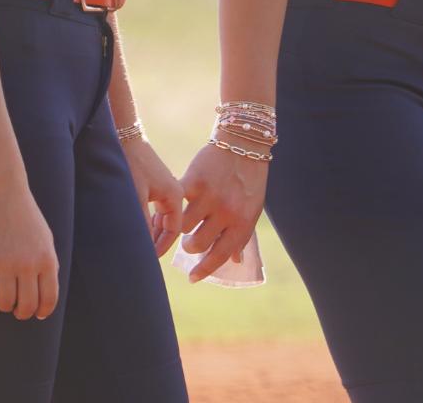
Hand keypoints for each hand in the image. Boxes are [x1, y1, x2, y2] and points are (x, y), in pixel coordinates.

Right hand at [0, 182, 58, 318]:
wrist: (2, 194)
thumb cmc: (26, 216)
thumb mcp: (46, 238)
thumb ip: (48, 263)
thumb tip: (46, 289)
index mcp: (48, 259)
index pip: (49, 297)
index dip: (44, 311)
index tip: (38, 315)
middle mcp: (28, 265)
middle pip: (26, 305)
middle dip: (23, 313)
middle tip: (18, 311)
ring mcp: (6, 264)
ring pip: (5, 302)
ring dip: (4, 305)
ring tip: (4, 299)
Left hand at [121, 136, 184, 256]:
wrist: (124, 136)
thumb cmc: (129, 164)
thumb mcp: (134, 198)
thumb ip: (140, 224)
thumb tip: (142, 250)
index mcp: (175, 195)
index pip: (174, 231)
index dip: (161, 248)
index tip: (147, 262)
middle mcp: (174, 193)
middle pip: (169, 226)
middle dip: (157, 243)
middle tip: (142, 259)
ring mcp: (165, 189)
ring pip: (162, 219)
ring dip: (152, 233)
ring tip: (138, 248)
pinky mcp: (155, 185)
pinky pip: (157, 211)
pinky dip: (149, 223)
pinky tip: (138, 231)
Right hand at [178, 144, 267, 282]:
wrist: (244, 143)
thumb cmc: (249, 178)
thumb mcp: (253, 208)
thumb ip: (243, 235)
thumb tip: (236, 261)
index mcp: (243, 221)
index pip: (220, 255)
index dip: (204, 270)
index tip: (192, 279)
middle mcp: (227, 212)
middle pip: (197, 245)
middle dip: (190, 247)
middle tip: (189, 240)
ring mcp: (210, 197)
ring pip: (182, 227)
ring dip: (180, 227)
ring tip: (183, 220)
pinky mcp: (194, 182)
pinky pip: (174, 205)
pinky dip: (170, 208)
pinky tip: (168, 208)